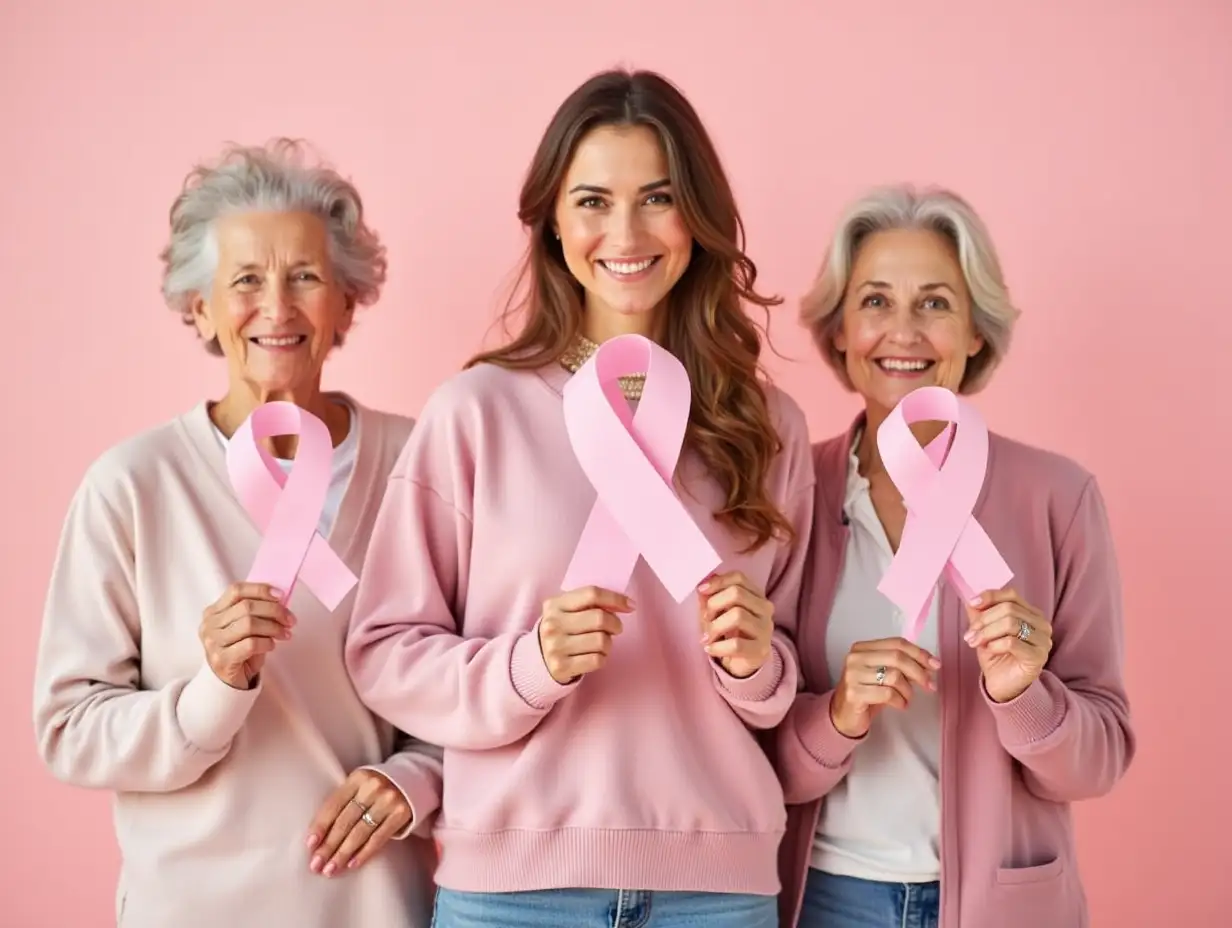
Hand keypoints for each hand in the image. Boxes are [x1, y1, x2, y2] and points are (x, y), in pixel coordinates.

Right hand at [199, 583, 294, 689]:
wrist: (228, 682)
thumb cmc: (240, 650)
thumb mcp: (245, 627)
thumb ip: (256, 611)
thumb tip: (280, 600)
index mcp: (213, 611)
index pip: (236, 590)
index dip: (260, 589)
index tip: (281, 595)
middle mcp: (209, 625)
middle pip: (246, 607)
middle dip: (274, 611)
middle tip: (290, 619)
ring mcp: (213, 643)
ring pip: (249, 624)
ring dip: (273, 627)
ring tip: (285, 633)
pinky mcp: (221, 660)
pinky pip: (250, 644)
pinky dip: (266, 642)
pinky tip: (272, 645)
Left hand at [306, 768, 411, 876]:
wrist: (414, 780)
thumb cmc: (378, 788)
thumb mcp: (360, 786)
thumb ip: (344, 802)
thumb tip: (318, 838)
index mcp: (358, 778)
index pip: (334, 804)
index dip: (320, 825)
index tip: (310, 845)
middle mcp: (373, 787)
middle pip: (346, 820)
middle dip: (329, 845)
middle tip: (316, 865)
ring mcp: (389, 800)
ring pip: (361, 831)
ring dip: (343, 853)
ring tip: (331, 869)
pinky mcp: (402, 813)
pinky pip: (379, 837)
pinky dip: (365, 852)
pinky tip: (352, 864)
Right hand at [538, 586, 632, 684]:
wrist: (537, 661)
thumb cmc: (561, 631)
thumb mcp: (566, 611)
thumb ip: (589, 603)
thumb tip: (625, 604)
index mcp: (554, 605)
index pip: (591, 594)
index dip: (615, 598)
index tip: (630, 605)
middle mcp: (553, 624)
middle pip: (600, 618)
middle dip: (615, 623)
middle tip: (615, 628)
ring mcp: (555, 647)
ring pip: (602, 641)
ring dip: (608, 643)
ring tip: (601, 644)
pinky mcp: (561, 667)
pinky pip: (597, 660)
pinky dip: (602, 658)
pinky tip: (595, 656)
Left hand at [698, 572, 774, 678]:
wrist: (742, 663)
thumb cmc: (729, 633)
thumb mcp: (718, 613)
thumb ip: (711, 598)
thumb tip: (702, 588)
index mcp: (756, 595)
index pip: (739, 578)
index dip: (718, 581)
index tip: (701, 590)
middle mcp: (765, 609)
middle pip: (737, 593)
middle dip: (714, 604)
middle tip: (704, 618)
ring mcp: (765, 629)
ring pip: (738, 616)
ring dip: (714, 626)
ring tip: (706, 637)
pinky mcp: (760, 650)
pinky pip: (736, 644)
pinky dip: (718, 647)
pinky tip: (710, 648)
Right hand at [829, 637, 939, 737]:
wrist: (843, 715)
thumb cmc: (866, 693)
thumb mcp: (882, 674)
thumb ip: (900, 665)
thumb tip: (930, 663)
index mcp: (862, 647)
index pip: (896, 643)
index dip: (919, 653)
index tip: (935, 664)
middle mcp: (855, 658)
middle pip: (897, 657)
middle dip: (919, 671)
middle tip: (930, 685)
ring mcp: (852, 675)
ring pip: (894, 676)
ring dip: (908, 690)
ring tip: (907, 698)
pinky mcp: (854, 693)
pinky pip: (887, 694)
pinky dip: (900, 701)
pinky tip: (900, 705)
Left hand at [965, 588, 1053, 702]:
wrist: (1002, 684)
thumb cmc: (997, 656)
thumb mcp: (985, 631)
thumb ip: (980, 614)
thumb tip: (970, 599)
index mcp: (1031, 614)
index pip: (1012, 595)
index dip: (990, 597)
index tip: (972, 604)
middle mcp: (1041, 624)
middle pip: (1009, 609)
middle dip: (984, 620)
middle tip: (970, 633)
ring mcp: (1043, 641)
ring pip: (1011, 624)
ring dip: (987, 632)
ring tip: (974, 642)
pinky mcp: (1038, 657)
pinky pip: (1012, 642)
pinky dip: (995, 644)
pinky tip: (989, 650)